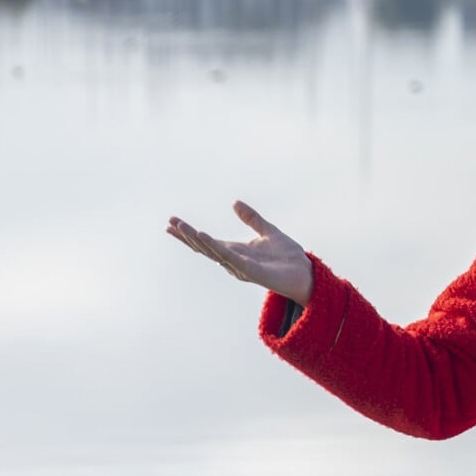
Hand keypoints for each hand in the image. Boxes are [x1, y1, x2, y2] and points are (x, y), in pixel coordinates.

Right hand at [166, 201, 314, 305]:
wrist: (305, 273)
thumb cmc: (287, 257)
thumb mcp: (267, 231)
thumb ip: (251, 218)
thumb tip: (234, 203)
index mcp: (235, 250)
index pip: (206, 242)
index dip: (189, 233)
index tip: (172, 223)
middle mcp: (234, 260)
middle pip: (204, 247)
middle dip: (187, 236)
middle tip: (170, 223)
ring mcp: (241, 267)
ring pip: (214, 252)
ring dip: (197, 240)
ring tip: (183, 228)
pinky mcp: (252, 271)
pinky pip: (231, 258)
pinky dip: (217, 248)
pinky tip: (204, 237)